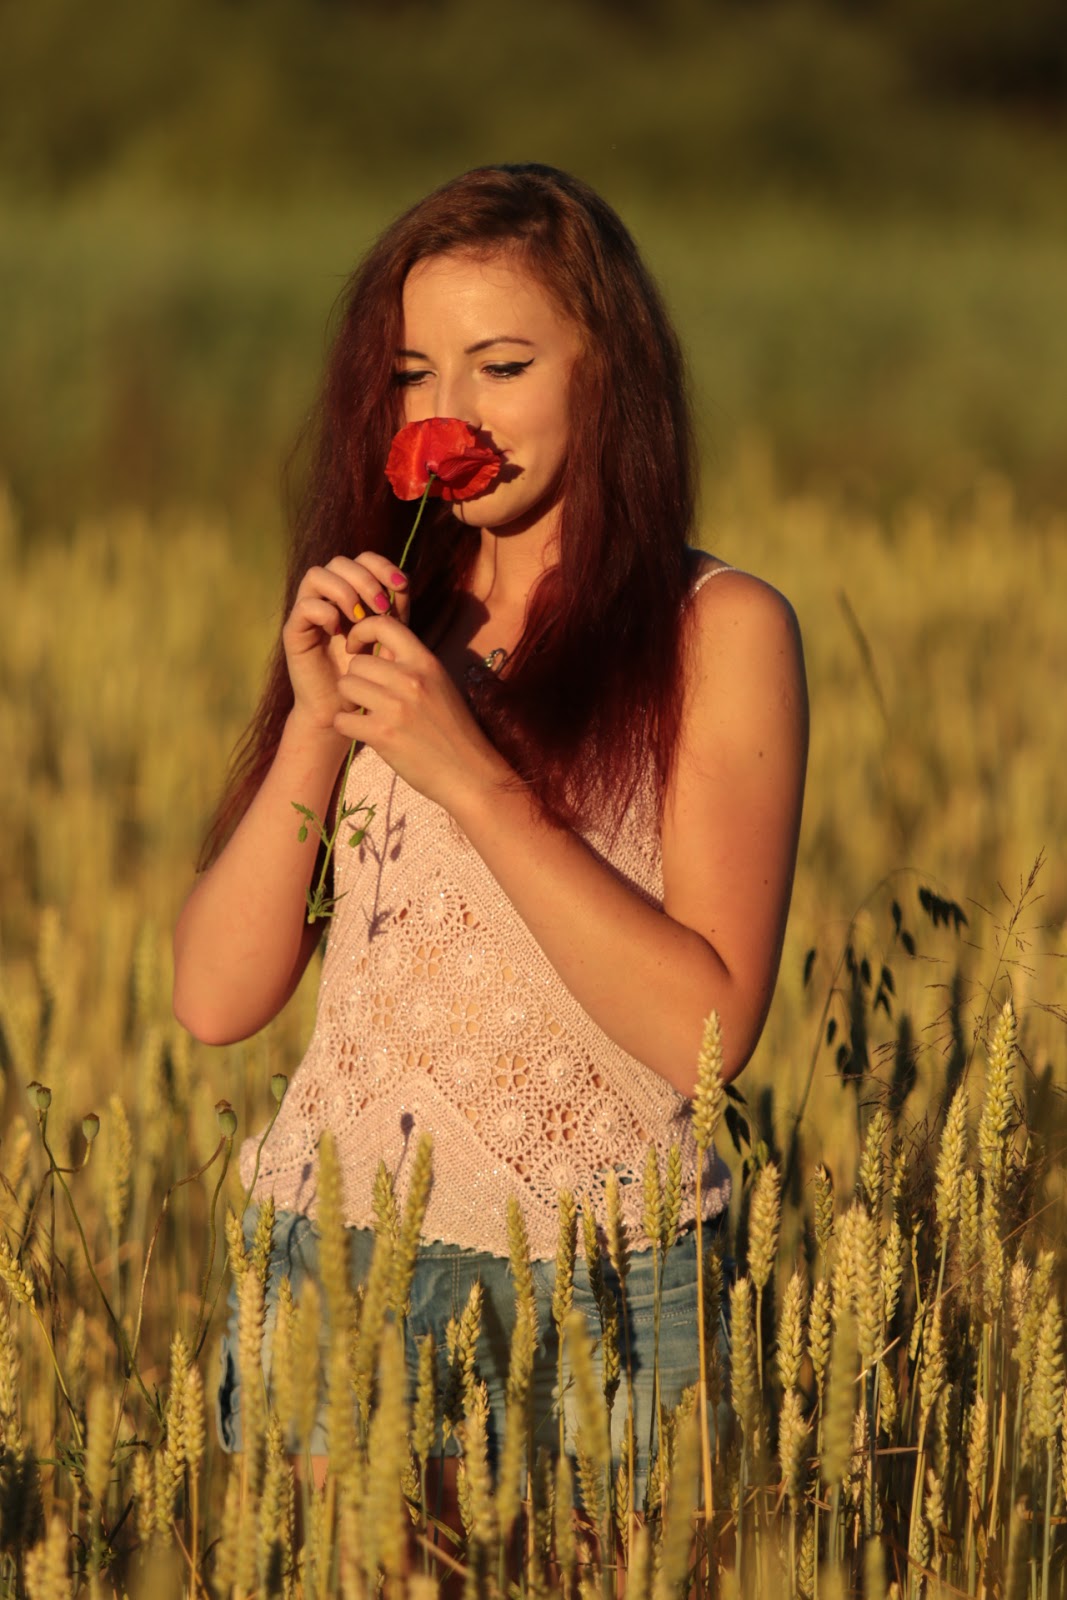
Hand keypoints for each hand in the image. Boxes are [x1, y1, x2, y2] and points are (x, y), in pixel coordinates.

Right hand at [281, 553, 410, 734]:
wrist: (346, 707)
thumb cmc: (371, 674)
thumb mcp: (391, 638)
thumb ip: (397, 610)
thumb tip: (402, 582)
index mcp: (353, 592)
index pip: (363, 559)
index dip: (381, 565)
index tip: (401, 585)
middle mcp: (328, 596)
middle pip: (339, 561)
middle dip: (365, 579)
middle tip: (381, 607)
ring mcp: (309, 611)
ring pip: (316, 575)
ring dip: (344, 592)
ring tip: (360, 619)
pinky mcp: (295, 631)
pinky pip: (304, 606)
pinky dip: (325, 612)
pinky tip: (341, 633)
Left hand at [336, 613, 511, 811]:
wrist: (470, 774)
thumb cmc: (455, 732)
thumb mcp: (440, 686)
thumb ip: (411, 666)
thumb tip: (379, 649)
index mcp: (426, 662)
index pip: (384, 624)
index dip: (362, 631)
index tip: (357, 647)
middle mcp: (410, 678)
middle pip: (357, 663)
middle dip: (356, 680)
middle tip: (368, 697)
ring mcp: (395, 706)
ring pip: (345, 686)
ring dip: (349, 702)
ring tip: (366, 714)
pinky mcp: (382, 734)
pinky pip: (342, 719)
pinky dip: (347, 727)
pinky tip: (363, 732)